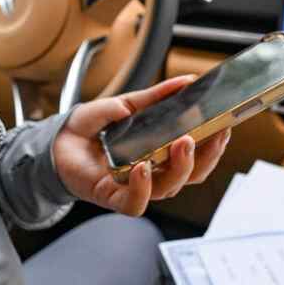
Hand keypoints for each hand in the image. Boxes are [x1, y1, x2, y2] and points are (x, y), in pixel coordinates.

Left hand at [52, 76, 230, 216]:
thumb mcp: (126, 104)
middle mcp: (153, 174)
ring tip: (183, 143)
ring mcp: (133, 187)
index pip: (198, 157)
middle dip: (206, 157)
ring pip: (168, 189)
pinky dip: (142, 188)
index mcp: (161, 154)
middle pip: (190, 176)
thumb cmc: (92, 128)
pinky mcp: (111, 196)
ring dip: (180, 167)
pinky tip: (143, 168)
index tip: (226, 126)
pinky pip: (134, 203)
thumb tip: (187, 81)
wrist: (57, 140)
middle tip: (212, 134)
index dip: (215, 147)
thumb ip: (156, 96)